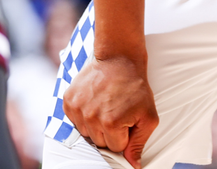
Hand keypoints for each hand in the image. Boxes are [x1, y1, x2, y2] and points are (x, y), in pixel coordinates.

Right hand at [62, 53, 158, 167]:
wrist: (118, 59)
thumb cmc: (135, 87)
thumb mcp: (148, 117)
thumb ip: (139, 144)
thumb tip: (134, 165)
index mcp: (111, 123)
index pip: (115, 148)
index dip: (124, 135)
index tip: (126, 119)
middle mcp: (91, 117)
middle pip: (99, 142)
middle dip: (110, 131)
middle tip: (117, 111)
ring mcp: (78, 108)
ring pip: (86, 133)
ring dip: (95, 124)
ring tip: (105, 106)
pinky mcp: (69, 100)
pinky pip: (74, 120)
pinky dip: (83, 115)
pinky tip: (93, 102)